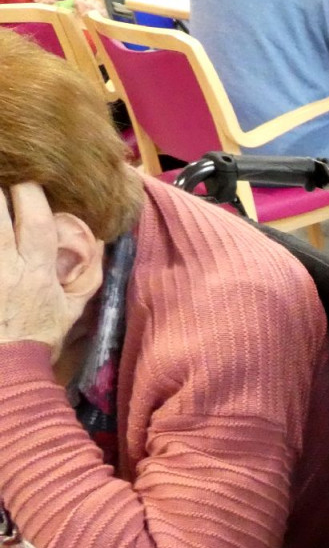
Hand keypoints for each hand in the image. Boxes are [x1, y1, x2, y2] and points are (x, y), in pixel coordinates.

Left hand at [0, 185, 73, 363]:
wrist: (7, 369)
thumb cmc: (39, 340)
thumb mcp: (71, 311)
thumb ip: (85, 278)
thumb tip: (101, 246)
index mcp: (37, 271)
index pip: (34, 220)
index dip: (30, 192)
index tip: (28, 179)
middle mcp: (8, 266)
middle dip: (0, 192)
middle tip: (4, 178)